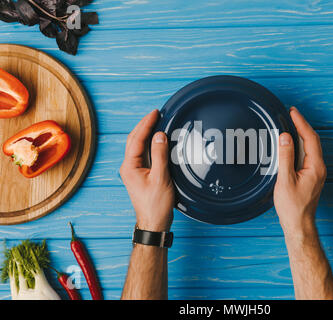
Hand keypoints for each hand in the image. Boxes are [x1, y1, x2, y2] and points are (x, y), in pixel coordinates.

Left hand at [120, 110, 174, 231]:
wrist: (153, 223)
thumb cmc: (156, 205)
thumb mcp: (161, 178)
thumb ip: (160, 155)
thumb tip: (160, 135)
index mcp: (129, 167)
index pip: (137, 139)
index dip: (146, 124)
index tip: (155, 113)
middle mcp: (128, 167)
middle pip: (134, 140)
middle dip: (144, 125)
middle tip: (156, 114)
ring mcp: (133, 171)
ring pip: (137, 146)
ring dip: (146, 133)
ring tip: (156, 123)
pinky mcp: (139, 175)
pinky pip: (142, 154)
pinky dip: (149, 144)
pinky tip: (156, 141)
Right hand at [274, 107, 326, 237]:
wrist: (299, 224)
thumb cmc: (292, 207)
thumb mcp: (285, 180)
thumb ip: (286, 157)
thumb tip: (285, 137)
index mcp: (315, 167)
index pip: (309, 138)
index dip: (301, 123)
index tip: (292, 112)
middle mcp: (319, 168)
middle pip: (313, 140)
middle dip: (302, 125)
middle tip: (291, 114)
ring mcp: (316, 172)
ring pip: (311, 147)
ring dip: (302, 134)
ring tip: (291, 124)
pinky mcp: (312, 176)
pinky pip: (308, 155)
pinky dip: (300, 145)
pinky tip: (292, 143)